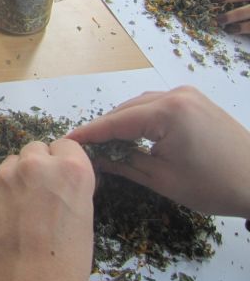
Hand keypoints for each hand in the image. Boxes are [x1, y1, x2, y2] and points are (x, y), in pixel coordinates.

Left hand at [0, 139, 93, 280]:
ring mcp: (3, 177)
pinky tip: (3, 224)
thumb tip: (58, 179)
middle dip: (37, 167)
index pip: (66, 144)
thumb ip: (68, 189)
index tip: (60, 177)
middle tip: (39, 196)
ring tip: (20, 213)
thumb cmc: (64, 266)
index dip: (63, 162)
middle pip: (35, 149)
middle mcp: (35, 165)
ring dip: (15, 181)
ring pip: (10, 165)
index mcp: (70, 170)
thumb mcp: (83, 219)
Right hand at [67, 86, 249, 217]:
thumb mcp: (162, 179)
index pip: (117, 121)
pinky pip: (158, 105)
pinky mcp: (196, 100)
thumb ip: (123, 164)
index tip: (66, 140)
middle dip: (105, 127)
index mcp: (168, 112)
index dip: (90, 133)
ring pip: (141, 105)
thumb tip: (93, 159)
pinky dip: (141, 119)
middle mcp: (176, 94)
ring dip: (122, 122)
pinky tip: (131, 134)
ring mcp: (188, 94)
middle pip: (127, 109)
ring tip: (104, 143)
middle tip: (83, 146)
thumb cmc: (214, 185)